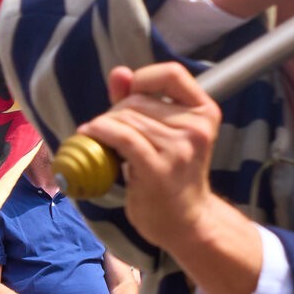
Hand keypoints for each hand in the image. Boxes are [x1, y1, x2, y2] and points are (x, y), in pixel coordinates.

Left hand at [72, 62, 228, 255]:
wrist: (184, 220)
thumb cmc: (170, 175)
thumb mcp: (162, 134)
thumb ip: (140, 101)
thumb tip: (119, 73)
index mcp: (204, 111)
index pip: (172, 73)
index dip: (143, 78)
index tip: (128, 95)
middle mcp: (196, 126)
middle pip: (139, 99)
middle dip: (114, 112)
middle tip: (109, 132)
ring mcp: (179, 147)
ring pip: (126, 119)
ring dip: (104, 126)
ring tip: (103, 142)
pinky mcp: (158, 167)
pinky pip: (121, 136)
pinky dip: (99, 132)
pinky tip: (89, 135)